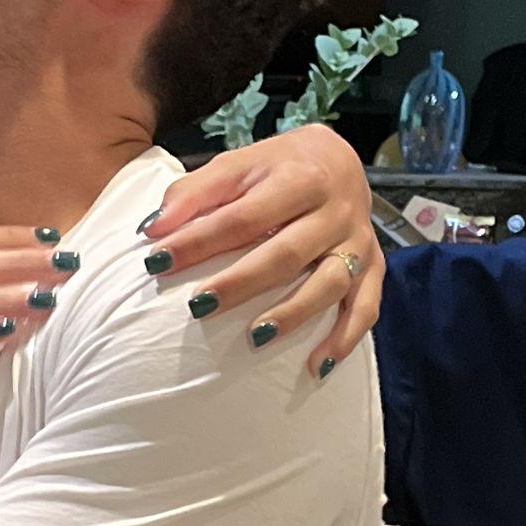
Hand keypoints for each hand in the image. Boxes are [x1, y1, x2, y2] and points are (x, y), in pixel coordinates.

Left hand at [142, 125, 380, 374]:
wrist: (339, 159)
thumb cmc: (277, 168)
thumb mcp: (236, 165)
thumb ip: (194, 192)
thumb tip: (153, 229)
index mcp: (299, 177)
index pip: (244, 216)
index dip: (200, 241)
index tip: (159, 262)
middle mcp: (335, 210)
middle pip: (286, 253)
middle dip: (241, 283)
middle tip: (199, 306)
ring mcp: (357, 241)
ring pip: (329, 283)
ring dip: (294, 314)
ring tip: (255, 338)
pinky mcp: (373, 267)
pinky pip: (365, 307)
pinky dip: (345, 338)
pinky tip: (317, 365)